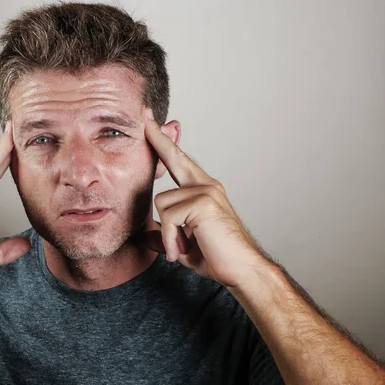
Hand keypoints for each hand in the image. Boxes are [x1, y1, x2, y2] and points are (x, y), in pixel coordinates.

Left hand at [143, 107, 268, 288]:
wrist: (240, 270)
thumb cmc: (216, 257)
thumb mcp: (181, 245)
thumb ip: (164, 236)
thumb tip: (143, 237)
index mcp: (202, 190)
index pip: (178, 161)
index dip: (163, 142)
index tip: (150, 122)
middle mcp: (206, 185)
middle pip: (173, 157)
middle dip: (156, 137)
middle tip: (144, 113)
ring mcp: (207, 191)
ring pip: (162, 203)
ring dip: (168, 233)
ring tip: (182, 247)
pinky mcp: (204, 202)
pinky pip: (169, 217)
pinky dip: (171, 239)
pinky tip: (182, 249)